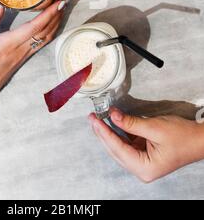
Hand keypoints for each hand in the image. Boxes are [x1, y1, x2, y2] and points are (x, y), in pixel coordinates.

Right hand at [0, 0, 64, 113]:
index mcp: (9, 43)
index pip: (34, 27)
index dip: (48, 14)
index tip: (58, 3)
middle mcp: (20, 49)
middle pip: (45, 31)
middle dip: (56, 15)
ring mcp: (23, 55)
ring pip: (45, 38)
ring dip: (55, 23)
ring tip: (60, 9)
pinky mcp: (23, 59)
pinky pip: (40, 44)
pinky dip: (49, 32)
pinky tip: (51, 25)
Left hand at [89, 108, 203, 182]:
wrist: (199, 139)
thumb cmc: (183, 137)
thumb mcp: (154, 127)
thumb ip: (130, 123)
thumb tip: (112, 116)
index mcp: (144, 168)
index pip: (117, 148)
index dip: (104, 133)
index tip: (94, 120)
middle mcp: (141, 169)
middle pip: (115, 150)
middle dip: (103, 133)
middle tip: (92, 118)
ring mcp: (142, 163)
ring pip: (119, 147)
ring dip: (109, 132)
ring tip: (98, 119)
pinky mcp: (144, 155)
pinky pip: (127, 143)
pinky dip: (119, 133)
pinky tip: (112, 123)